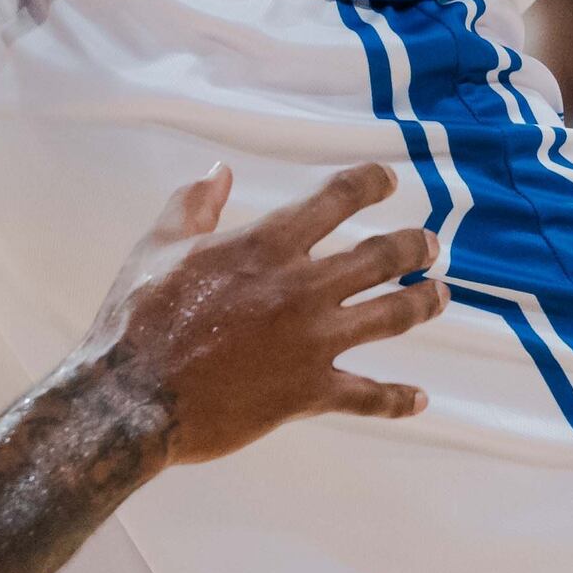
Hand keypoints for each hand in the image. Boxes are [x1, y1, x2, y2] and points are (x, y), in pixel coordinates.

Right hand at [90, 162, 441, 464]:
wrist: (131, 398)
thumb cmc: (138, 320)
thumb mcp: (159, 247)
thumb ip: (193, 205)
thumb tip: (219, 172)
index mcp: (267, 245)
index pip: (337, 199)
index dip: (370, 183)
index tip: (387, 180)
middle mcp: (302, 288)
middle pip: (382, 256)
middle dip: (415, 246)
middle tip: (430, 244)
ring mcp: (312, 343)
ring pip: (391, 316)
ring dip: (423, 303)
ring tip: (440, 294)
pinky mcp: (309, 393)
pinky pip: (368, 396)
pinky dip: (397, 399)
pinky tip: (419, 399)